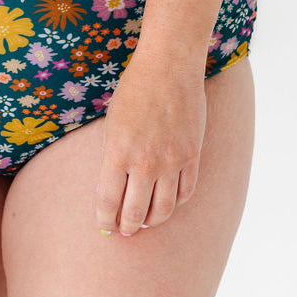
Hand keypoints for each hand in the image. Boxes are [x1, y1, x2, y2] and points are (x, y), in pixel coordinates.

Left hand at [94, 57, 205, 236]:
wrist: (168, 66)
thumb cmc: (134, 90)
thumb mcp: (112, 122)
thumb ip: (113, 157)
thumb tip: (111, 190)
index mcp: (117, 152)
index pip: (108, 201)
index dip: (105, 219)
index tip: (104, 225)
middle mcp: (145, 162)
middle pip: (135, 212)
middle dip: (127, 226)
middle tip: (124, 230)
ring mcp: (171, 162)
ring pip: (163, 210)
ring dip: (152, 220)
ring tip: (145, 221)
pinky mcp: (192, 156)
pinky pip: (185, 192)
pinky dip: (175, 203)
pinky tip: (167, 202)